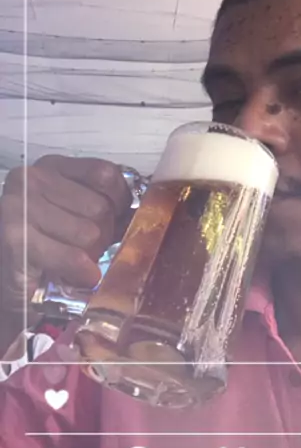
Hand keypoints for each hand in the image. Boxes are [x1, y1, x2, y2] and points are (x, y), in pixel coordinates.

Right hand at [0, 155, 131, 323]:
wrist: (6, 281)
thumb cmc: (46, 246)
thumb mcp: (74, 213)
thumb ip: (103, 206)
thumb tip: (141, 213)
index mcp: (52, 167)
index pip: (106, 174)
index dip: (120, 202)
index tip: (115, 220)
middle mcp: (33, 178)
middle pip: (100, 207)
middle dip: (103, 237)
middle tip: (88, 251)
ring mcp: (21, 206)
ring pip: (90, 233)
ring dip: (90, 257)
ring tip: (75, 263)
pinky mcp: (16, 237)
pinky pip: (73, 256)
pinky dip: (83, 271)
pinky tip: (82, 276)